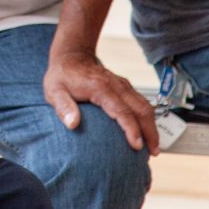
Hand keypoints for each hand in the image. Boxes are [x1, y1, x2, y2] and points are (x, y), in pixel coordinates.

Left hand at [43, 49, 158, 153]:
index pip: (122, 110)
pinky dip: (147, 117)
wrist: (72, 55)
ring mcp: (123, 85)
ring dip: (152, 126)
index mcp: (100, 88)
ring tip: (154, 146)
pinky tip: (147, 132)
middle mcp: (116, 86)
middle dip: (150, 131)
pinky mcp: (125, 87)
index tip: (137, 145)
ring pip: (145, 105)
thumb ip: (63, 107)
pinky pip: (141, 102)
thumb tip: (73, 124)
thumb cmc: (62, 75)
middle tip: (153, 152)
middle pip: (141, 109)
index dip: (132, 129)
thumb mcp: (54, 91)